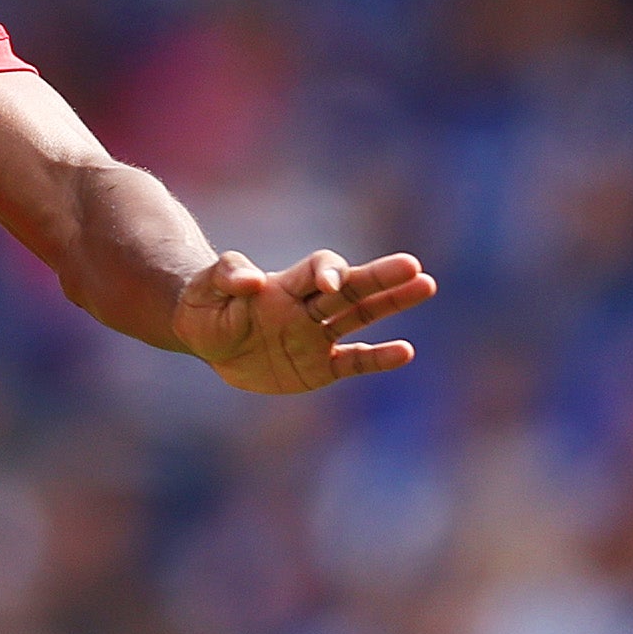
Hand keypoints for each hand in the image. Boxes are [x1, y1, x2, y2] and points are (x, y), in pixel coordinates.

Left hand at [173, 248, 435, 392]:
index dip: (327, 272)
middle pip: (351, 288)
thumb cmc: (207, 303)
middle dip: (381, 279)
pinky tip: (405, 352)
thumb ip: (228, 275)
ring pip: (360, 316)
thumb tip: (252, 280)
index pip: (317, 270)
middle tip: (414, 268)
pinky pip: (353, 361)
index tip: (331, 283)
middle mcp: (309, 305)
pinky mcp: (318, 365)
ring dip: (392, 303)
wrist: (207, 337)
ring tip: (426, 286)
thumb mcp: (207, 286)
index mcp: (286, 283)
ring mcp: (317, 335)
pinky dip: (378, 358)